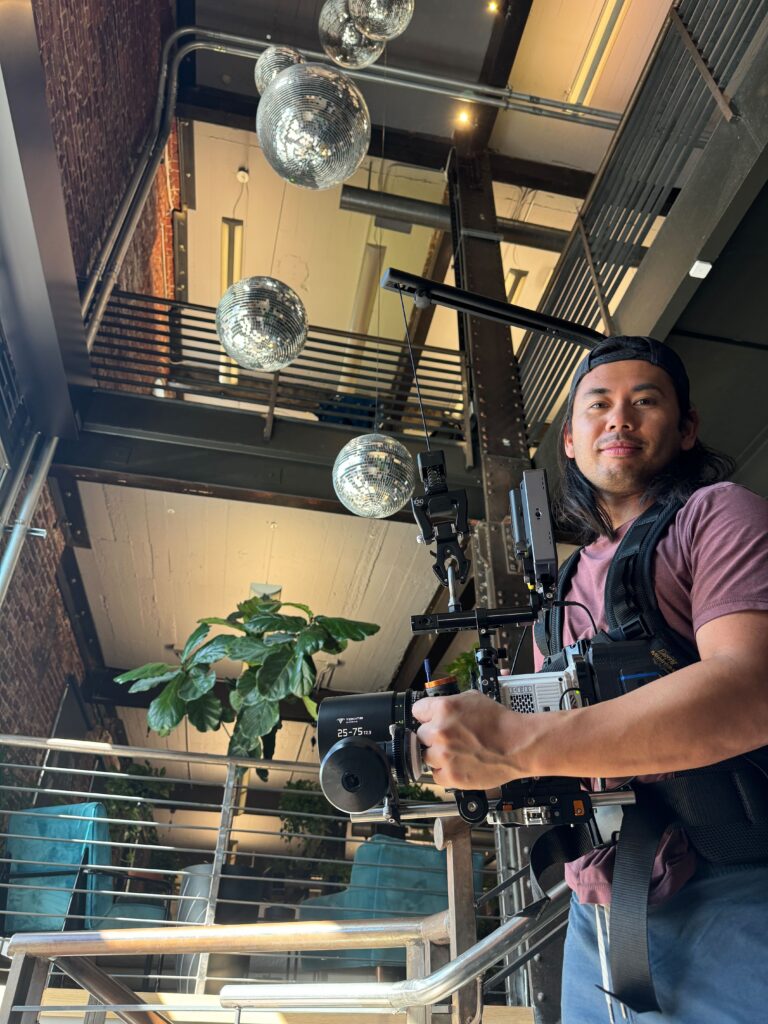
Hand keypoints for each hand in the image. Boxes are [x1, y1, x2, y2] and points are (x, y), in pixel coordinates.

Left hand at [411, 690, 537, 789]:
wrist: (518, 745)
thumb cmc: (500, 723)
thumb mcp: (473, 699)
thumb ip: (449, 704)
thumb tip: (436, 710)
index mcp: (443, 709)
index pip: (417, 711)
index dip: (426, 715)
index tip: (429, 720)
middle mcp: (440, 732)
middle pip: (421, 735)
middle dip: (433, 736)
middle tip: (450, 738)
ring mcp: (444, 755)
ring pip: (426, 757)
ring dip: (438, 755)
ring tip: (457, 752)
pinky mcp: (451, 776)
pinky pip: (436, 776)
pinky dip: (445, 772)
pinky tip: (458, 764)